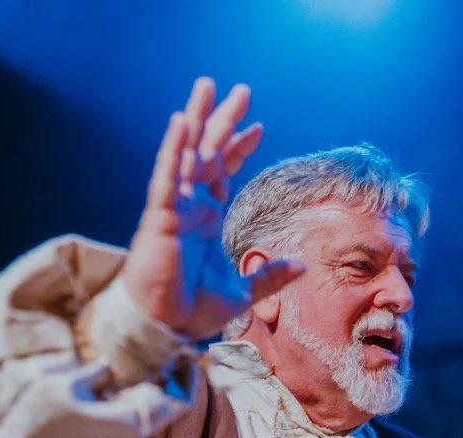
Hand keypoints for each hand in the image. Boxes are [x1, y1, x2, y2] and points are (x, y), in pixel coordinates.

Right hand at [120, 77, 304, 339]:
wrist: (166, 327)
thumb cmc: (192, 309)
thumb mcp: (242, 291)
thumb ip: (270, 276)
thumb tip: (302, 266)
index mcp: (205, 218)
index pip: (223, 172)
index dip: (239, 148)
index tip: (259, 127)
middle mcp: (189, 206)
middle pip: (207, 151)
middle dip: (223, 120)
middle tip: (240, 90)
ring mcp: (173, 207)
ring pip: (186, 153)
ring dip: (196, 118)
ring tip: (206, 86)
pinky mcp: (160, 216)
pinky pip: (167, 177)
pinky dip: (173, 149)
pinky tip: (181, 122)